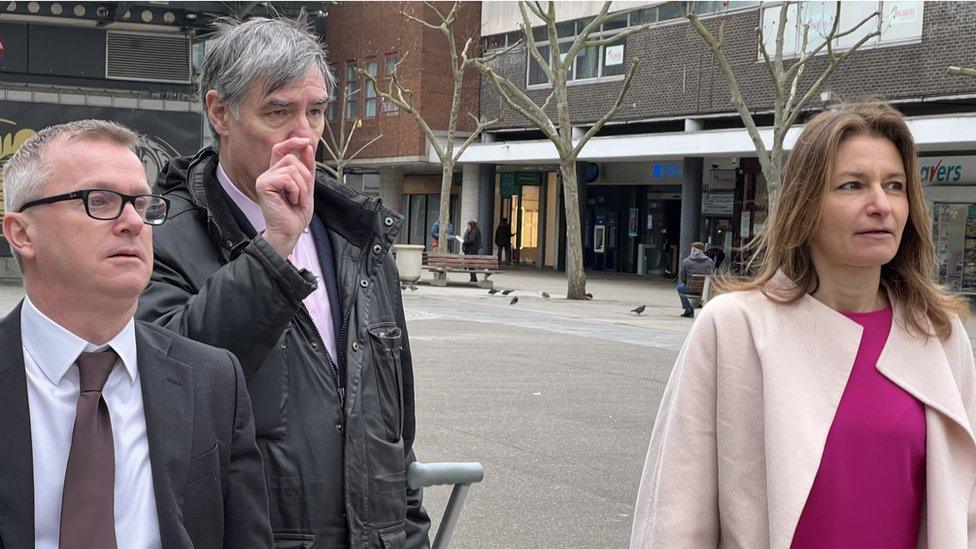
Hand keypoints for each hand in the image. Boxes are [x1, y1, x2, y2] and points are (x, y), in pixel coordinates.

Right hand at [255, 137, 315, 258]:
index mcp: (277, 173)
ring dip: (302, 187)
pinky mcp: (263, 185)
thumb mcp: (307, 186)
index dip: (293, 142)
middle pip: (292, 159)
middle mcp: (268, 174)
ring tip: (297, 200)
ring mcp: (264, 178)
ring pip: (292, 168)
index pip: (281, 149)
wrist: (289, 232)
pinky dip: (296, 191)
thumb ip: (307, 166)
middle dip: (305, 177)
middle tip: (302, 196)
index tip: (306, 140)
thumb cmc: (295, 214)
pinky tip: (291, 201)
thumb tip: (307, 145)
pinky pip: (288, 178)